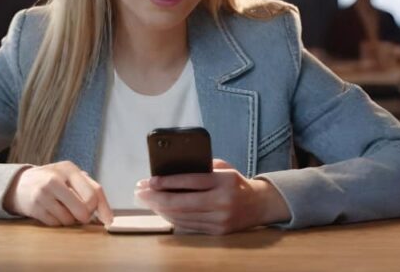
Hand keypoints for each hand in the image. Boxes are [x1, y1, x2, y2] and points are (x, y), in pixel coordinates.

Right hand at [3, 160, 113, 226]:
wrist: (20, 184)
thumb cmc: (52, 180)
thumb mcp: (70, 176)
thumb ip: (90, 188)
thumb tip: (108, 216)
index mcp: (69, 169)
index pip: (94, 192)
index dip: (103, 208)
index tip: (108, 220)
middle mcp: (55, 179)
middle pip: (84, 209)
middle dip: (85, 216)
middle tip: (81, 214)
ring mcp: (43, 194)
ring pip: (70, 219)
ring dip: (70, 219)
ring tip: (62, 208)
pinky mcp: (35, 207)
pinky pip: (56, 224)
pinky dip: (58, 222)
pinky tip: (52, 212)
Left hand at [134, 159, 289, 234]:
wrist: (259, 204)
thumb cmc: (235, 182)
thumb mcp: (223, 167)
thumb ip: (201, 167)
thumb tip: (170, 171)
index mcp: (224, 181)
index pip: (190, 181)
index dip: (167, 182)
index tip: (149, 180)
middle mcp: (222, 202)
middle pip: (181, 203)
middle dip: (156, 198)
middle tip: (140, 192)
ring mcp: (220, 219)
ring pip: (182, 217)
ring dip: (160, 209)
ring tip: (147, 200)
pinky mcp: (217, 231)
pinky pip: (188, 226)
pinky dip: (172, 218)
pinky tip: (161, 210)